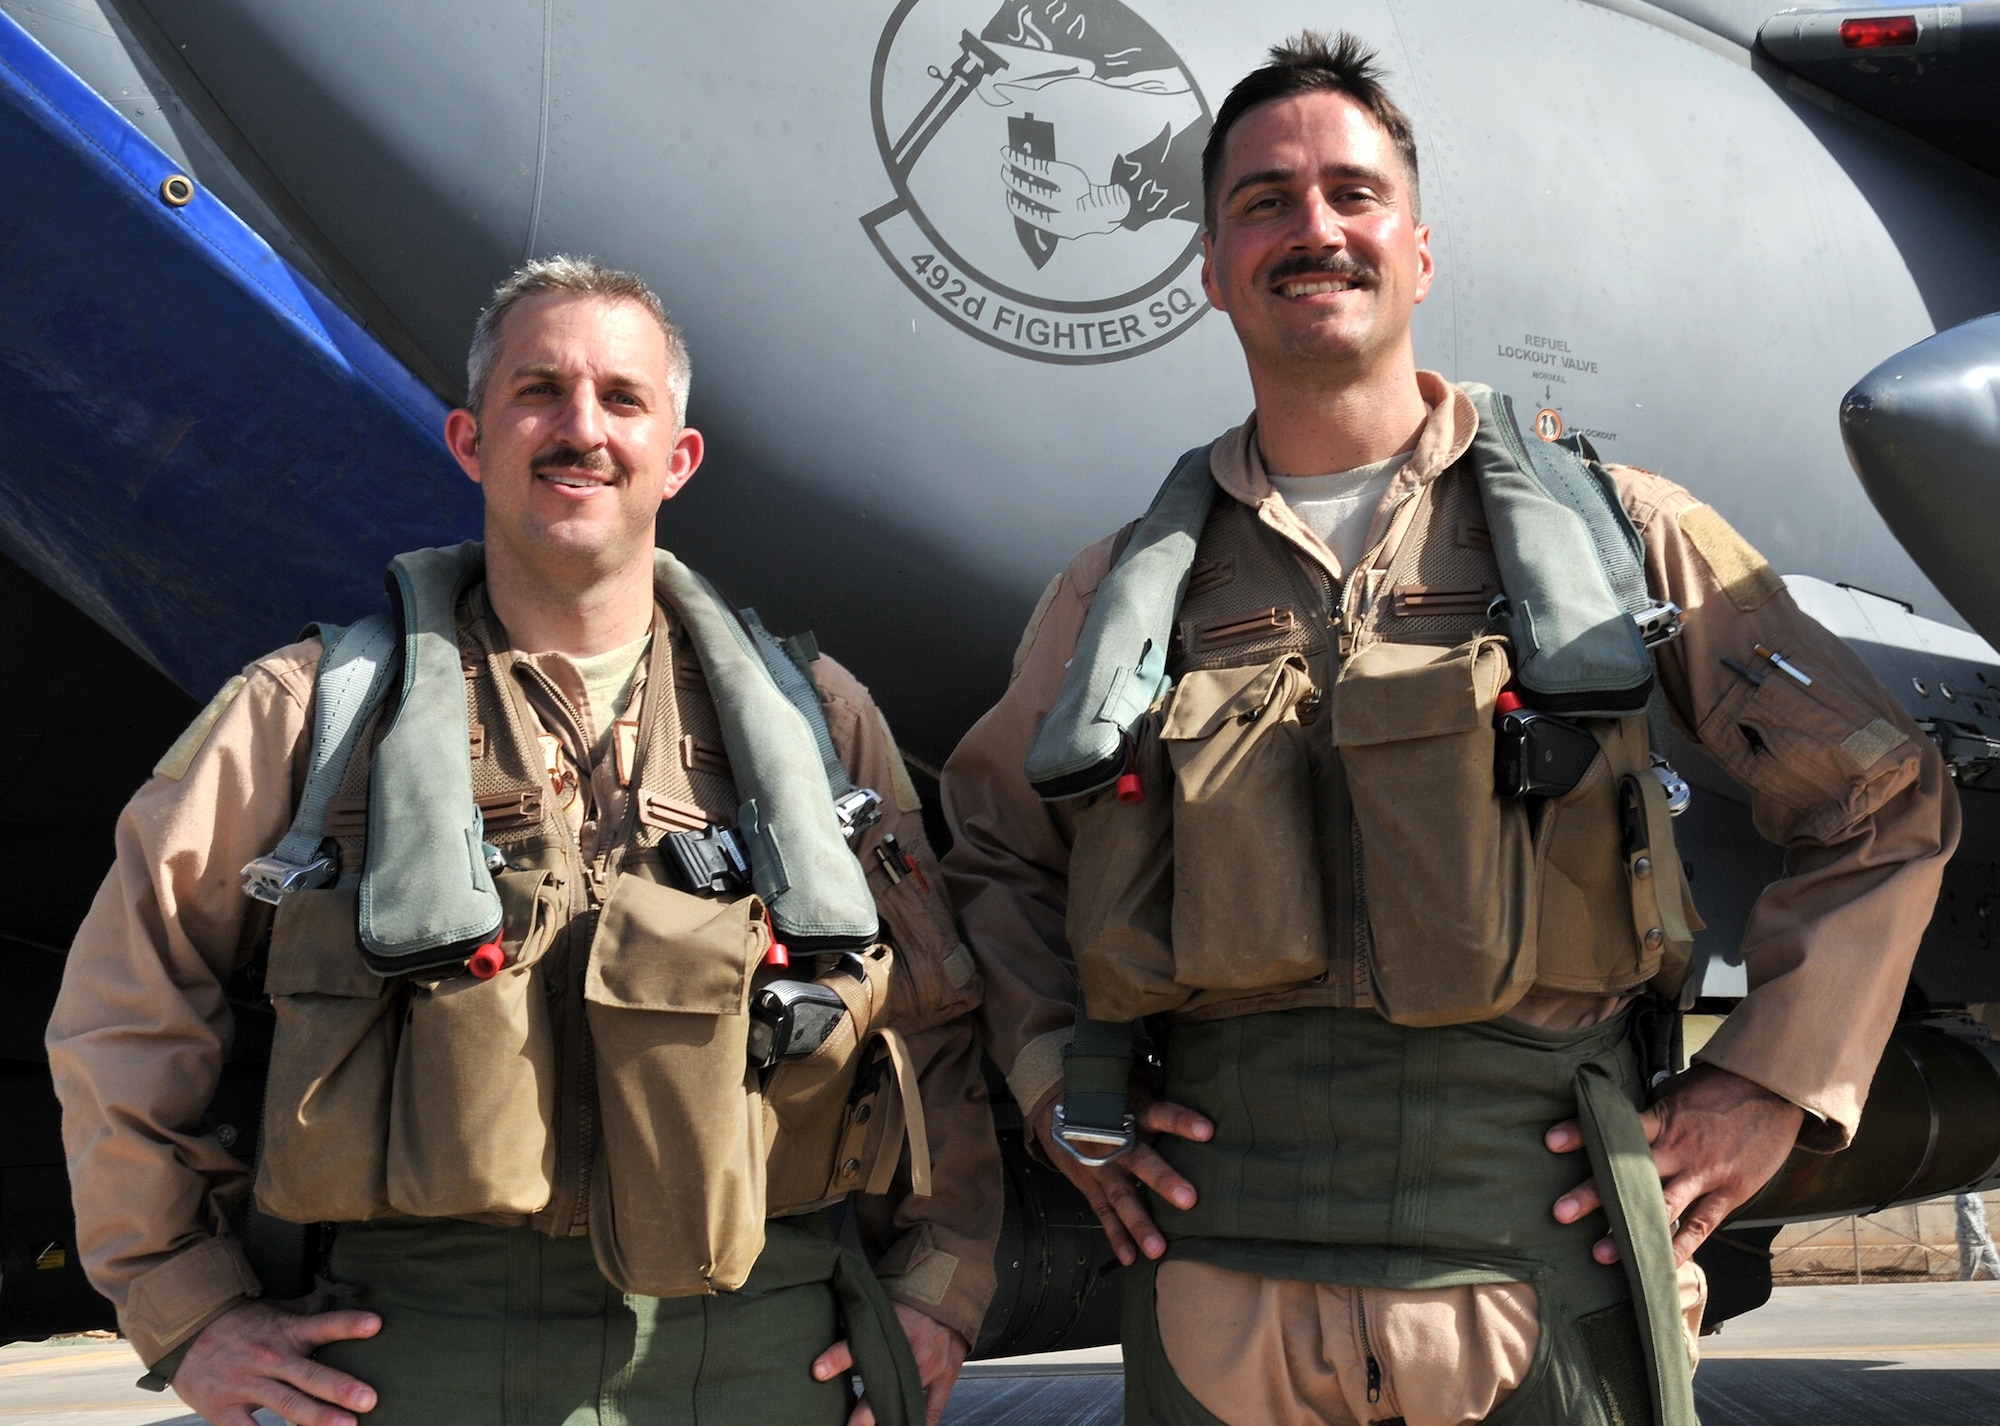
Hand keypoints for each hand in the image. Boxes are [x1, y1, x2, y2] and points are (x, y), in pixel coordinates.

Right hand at [171, 1297, 381, 1425]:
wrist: (184, 1334)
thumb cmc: (240, 1324)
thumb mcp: (276, 1311)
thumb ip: (307, 1311)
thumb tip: (339, 1297)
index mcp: (285, 1332)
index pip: (322, 1325)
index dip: (348, 1325)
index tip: (375, 1325)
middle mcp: (270, 1358)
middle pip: (309, 1374)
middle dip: (339, 1388)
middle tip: (369, 1400)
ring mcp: (247, 1385)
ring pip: (287, 1404)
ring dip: (317, 1418)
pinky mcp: (224, 1410)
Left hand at [811, 1304, 968, 1425]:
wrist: (948, 1297)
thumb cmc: (910, 1303)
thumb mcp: (880, 1305)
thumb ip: (857, 1321)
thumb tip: (830, 1326)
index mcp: (889, 1328)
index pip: (857, 1344)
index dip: (837, 1357)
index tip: (818, 1371)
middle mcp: (909, 1350)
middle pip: (882, 1386)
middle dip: (864, 1412)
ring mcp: (930, 1367)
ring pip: (907, 1402)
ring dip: (889, 1419)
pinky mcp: (945, 1377)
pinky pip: (933, 1410)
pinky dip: (921, 1424)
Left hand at [999, 148, 1130, 238]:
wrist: (1102, 212)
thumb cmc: (1081, 189)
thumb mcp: (1068, 173)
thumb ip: (1047, 171)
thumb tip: (1021, 166)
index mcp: (1072, 180)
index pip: (1041, 169)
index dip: (1021, 161)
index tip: (1006, 152)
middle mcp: (1069, 200)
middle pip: (1034, 191)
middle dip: (1015, 180)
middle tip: (1004, 169)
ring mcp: (1065, 218)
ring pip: (1033, 208)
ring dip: (1016, 195)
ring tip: (1008, 184)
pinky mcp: (1061, 230)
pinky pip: (1036, 220)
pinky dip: (1022, 210)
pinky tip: (1013, 201)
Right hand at [1034, 1097, 1212, 1265]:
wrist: (1052, 1104)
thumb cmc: (1107, 1096)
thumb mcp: (1132, 1086)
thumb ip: (1161, 1094)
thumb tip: (1208, 1090)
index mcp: (1132, 1113)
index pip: (1162, 1114)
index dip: (1183, 1122)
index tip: (1208, 1132)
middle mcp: (1116, 1142)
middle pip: (1141, 1161)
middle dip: (1163, 1180)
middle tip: (1189, 1199)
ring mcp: (1100, 1167)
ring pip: (1121, 1197)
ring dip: (1139, 1223)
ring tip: (1158, 1248)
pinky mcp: (1089, 1184)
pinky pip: (1103, 1213)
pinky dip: (1116, 1236)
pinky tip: (1131, 1257)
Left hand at [1545, 1063, 1803, 1266]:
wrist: (1773, 1091)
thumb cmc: (1719, 1088)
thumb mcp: (1677, 1090)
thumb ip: (1649, 1110)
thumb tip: (1615, 1117)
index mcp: (1662, 1119)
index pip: (1615, 1127)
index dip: (1582, 1132)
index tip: (1551, 1142)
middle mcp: (1678, 1149)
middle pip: (1630, 1175)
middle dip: (1595, 1195)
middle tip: (1560, 1212)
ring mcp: (1704, 1174)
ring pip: (1662, 1208)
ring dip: (1630, 1232)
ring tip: (1599, 1254)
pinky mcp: (1728, 1193)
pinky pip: (1701, 1227)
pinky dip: (1680, 1249)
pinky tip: (1659, 1268)